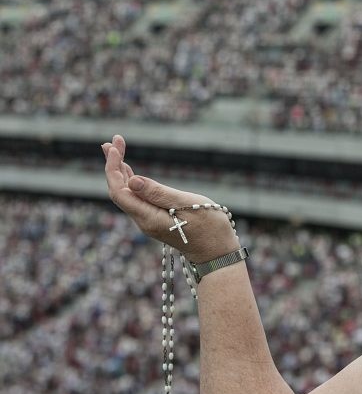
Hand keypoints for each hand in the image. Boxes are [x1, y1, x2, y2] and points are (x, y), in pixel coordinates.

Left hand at [102, 135, 239, 262]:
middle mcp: (144, 221)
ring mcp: (149, 221)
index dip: (113, 169)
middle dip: (114, 166)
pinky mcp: (156, 219)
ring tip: (114, 149)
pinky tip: (129, 171)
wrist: (217, 252)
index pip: (120, 191)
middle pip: (120, 191)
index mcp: (148, 218)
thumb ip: (158, 193)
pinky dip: (131, 181)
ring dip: (120, 172)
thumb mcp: (186, 205)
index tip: (113, 147)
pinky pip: (137, 199)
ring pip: (127, 195)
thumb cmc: (209, 227)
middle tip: (111, 141)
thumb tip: (132, 180)